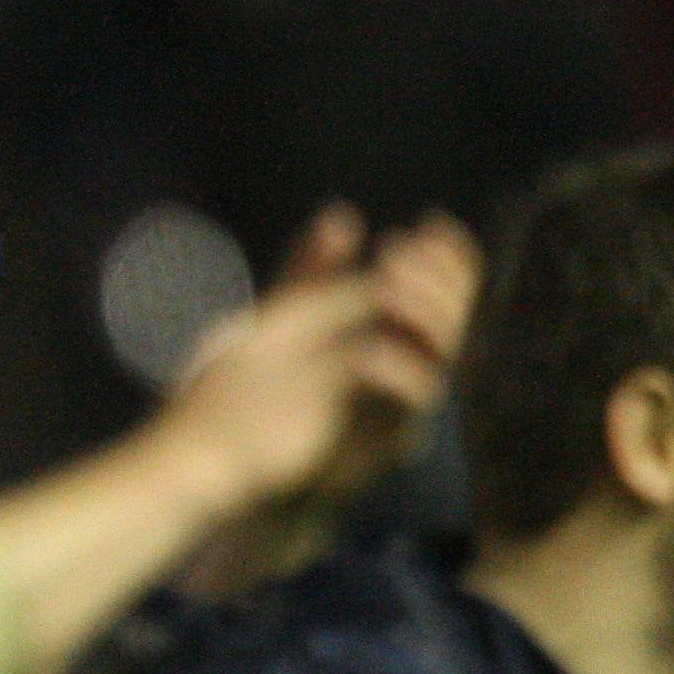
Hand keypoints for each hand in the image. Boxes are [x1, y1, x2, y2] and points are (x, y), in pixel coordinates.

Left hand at [153, 206, 481, 518]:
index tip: (432, 224)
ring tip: (387, 285)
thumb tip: (340, 215)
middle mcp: (403, 369)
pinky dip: (397, 371)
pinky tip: (368, 348)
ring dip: (424, 315)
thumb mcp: (279, 318)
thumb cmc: (249, 388)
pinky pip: (410, 406)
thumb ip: (312, 271)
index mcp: (389, 336)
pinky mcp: (379, 440)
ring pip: (445, 358)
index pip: (444, 293)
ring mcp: (395, 405)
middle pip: (455, 321)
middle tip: (401, 251)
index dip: (450, 259)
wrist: (218, 459)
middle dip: (438, 279)